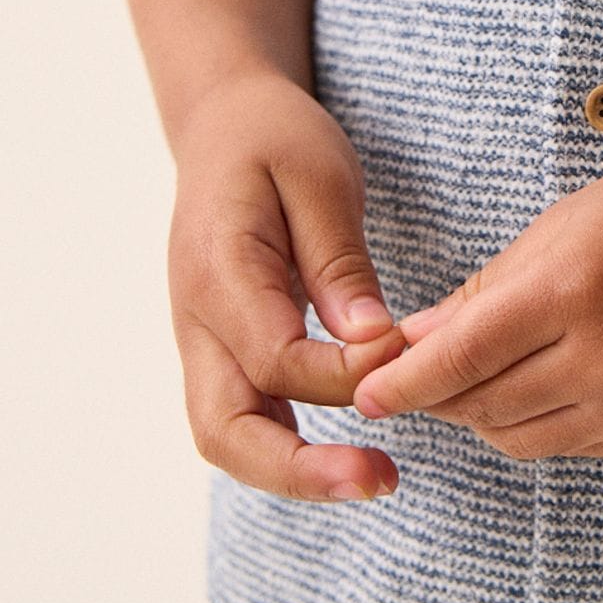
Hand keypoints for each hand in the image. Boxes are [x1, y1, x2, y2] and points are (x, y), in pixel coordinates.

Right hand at [168, 69, 408, 502]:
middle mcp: (195, 321)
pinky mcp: (220, 352)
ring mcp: (200, 343)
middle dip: (298, 470)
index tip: (407, 356)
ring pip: (226, 437)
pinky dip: (288, 447)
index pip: (274, 358)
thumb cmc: (274, 140)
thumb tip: (373, 344)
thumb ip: (339, 264)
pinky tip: (348, 454)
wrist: (222, 124)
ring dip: (294, 472)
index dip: (343, 373)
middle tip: (379, 479)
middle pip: (224, 430)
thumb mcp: (319, 176)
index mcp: (217, 272)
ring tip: (376, 477)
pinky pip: (244, 417)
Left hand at [352, 131, 602, 459]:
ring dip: (484, 413)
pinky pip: (573, 443)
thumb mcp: (561, 226)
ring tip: (474, 376)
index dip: (404, 382)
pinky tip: (544, 380)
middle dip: (438, 396)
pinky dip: (541, 421)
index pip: (462, 358)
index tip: (363, 395)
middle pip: (484, 406)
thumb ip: (485, 292)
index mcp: (576, 291)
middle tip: (410, 375)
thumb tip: (412, 345)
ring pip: (522, 437)